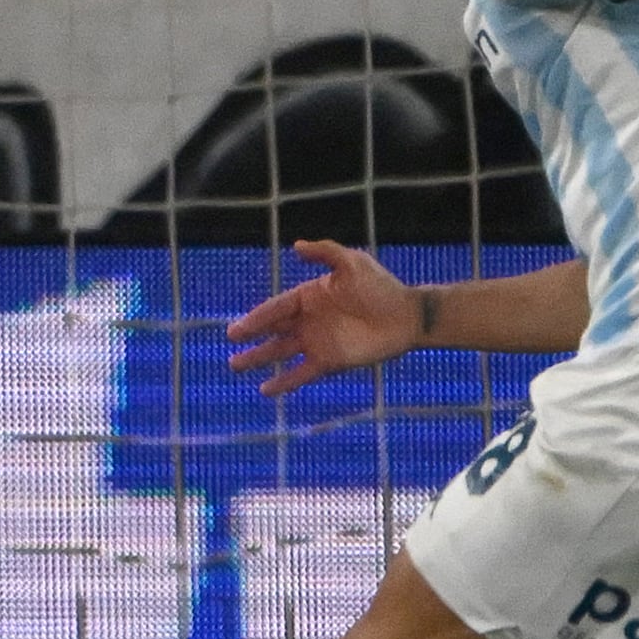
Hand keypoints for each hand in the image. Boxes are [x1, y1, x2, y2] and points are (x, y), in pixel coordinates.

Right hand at [222, 239, 429, 400]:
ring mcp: (318, 342)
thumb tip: (295, 247)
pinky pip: (302, 373)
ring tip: (236, 367)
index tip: (236, 330)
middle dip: (250, 340)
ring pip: (280, 353)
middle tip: (230, 346)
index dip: (255, 319)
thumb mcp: (353, 262)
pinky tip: (267, 390)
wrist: (408, 316)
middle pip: (272, 331)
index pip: (275, 309)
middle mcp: (309, 321)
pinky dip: (284, 382)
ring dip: (259, 360)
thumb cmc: (381, 287)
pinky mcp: (330, 361)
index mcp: (309, 297)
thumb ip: (325, 254)